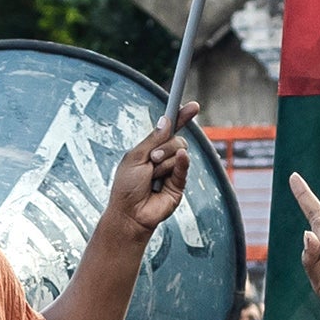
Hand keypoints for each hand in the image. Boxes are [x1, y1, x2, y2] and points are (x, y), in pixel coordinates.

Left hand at [99, 103, 196, 245]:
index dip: (181, 117)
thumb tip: (166, 120)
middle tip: (152, 160)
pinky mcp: (179, 184)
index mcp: (151, 149)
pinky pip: (185, 166)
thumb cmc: (126, 187)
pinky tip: (181, 158)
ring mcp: (172, 171)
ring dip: (164, 163)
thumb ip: (152, 139)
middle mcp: (164, 158)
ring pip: (180, 152)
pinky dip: (182, 161)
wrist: (129, 213)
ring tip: (152, 178)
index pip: (170, 129)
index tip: (193, 106)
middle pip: (177, 140)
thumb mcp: (135, 157)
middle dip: (164, 147)